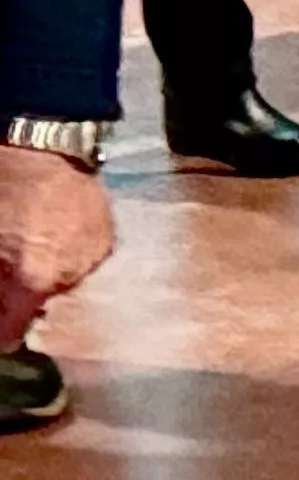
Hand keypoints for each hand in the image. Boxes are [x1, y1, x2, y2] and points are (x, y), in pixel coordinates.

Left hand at [0, 144, 116, 348]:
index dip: (2, 328)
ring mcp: (94, 256)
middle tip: (10, 268)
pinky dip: (68, 255)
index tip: (0, 321)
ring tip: (32, 246)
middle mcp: (72, 274)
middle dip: (22, 296)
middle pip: (41, 308)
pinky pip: (84, 261)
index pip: (11, 332)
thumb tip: (3, 321)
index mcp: (35, 278)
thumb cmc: (5, 190)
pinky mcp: (108, 238)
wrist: (41, 146)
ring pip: (64, 284)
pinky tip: (54, 235)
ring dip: (47, 275)